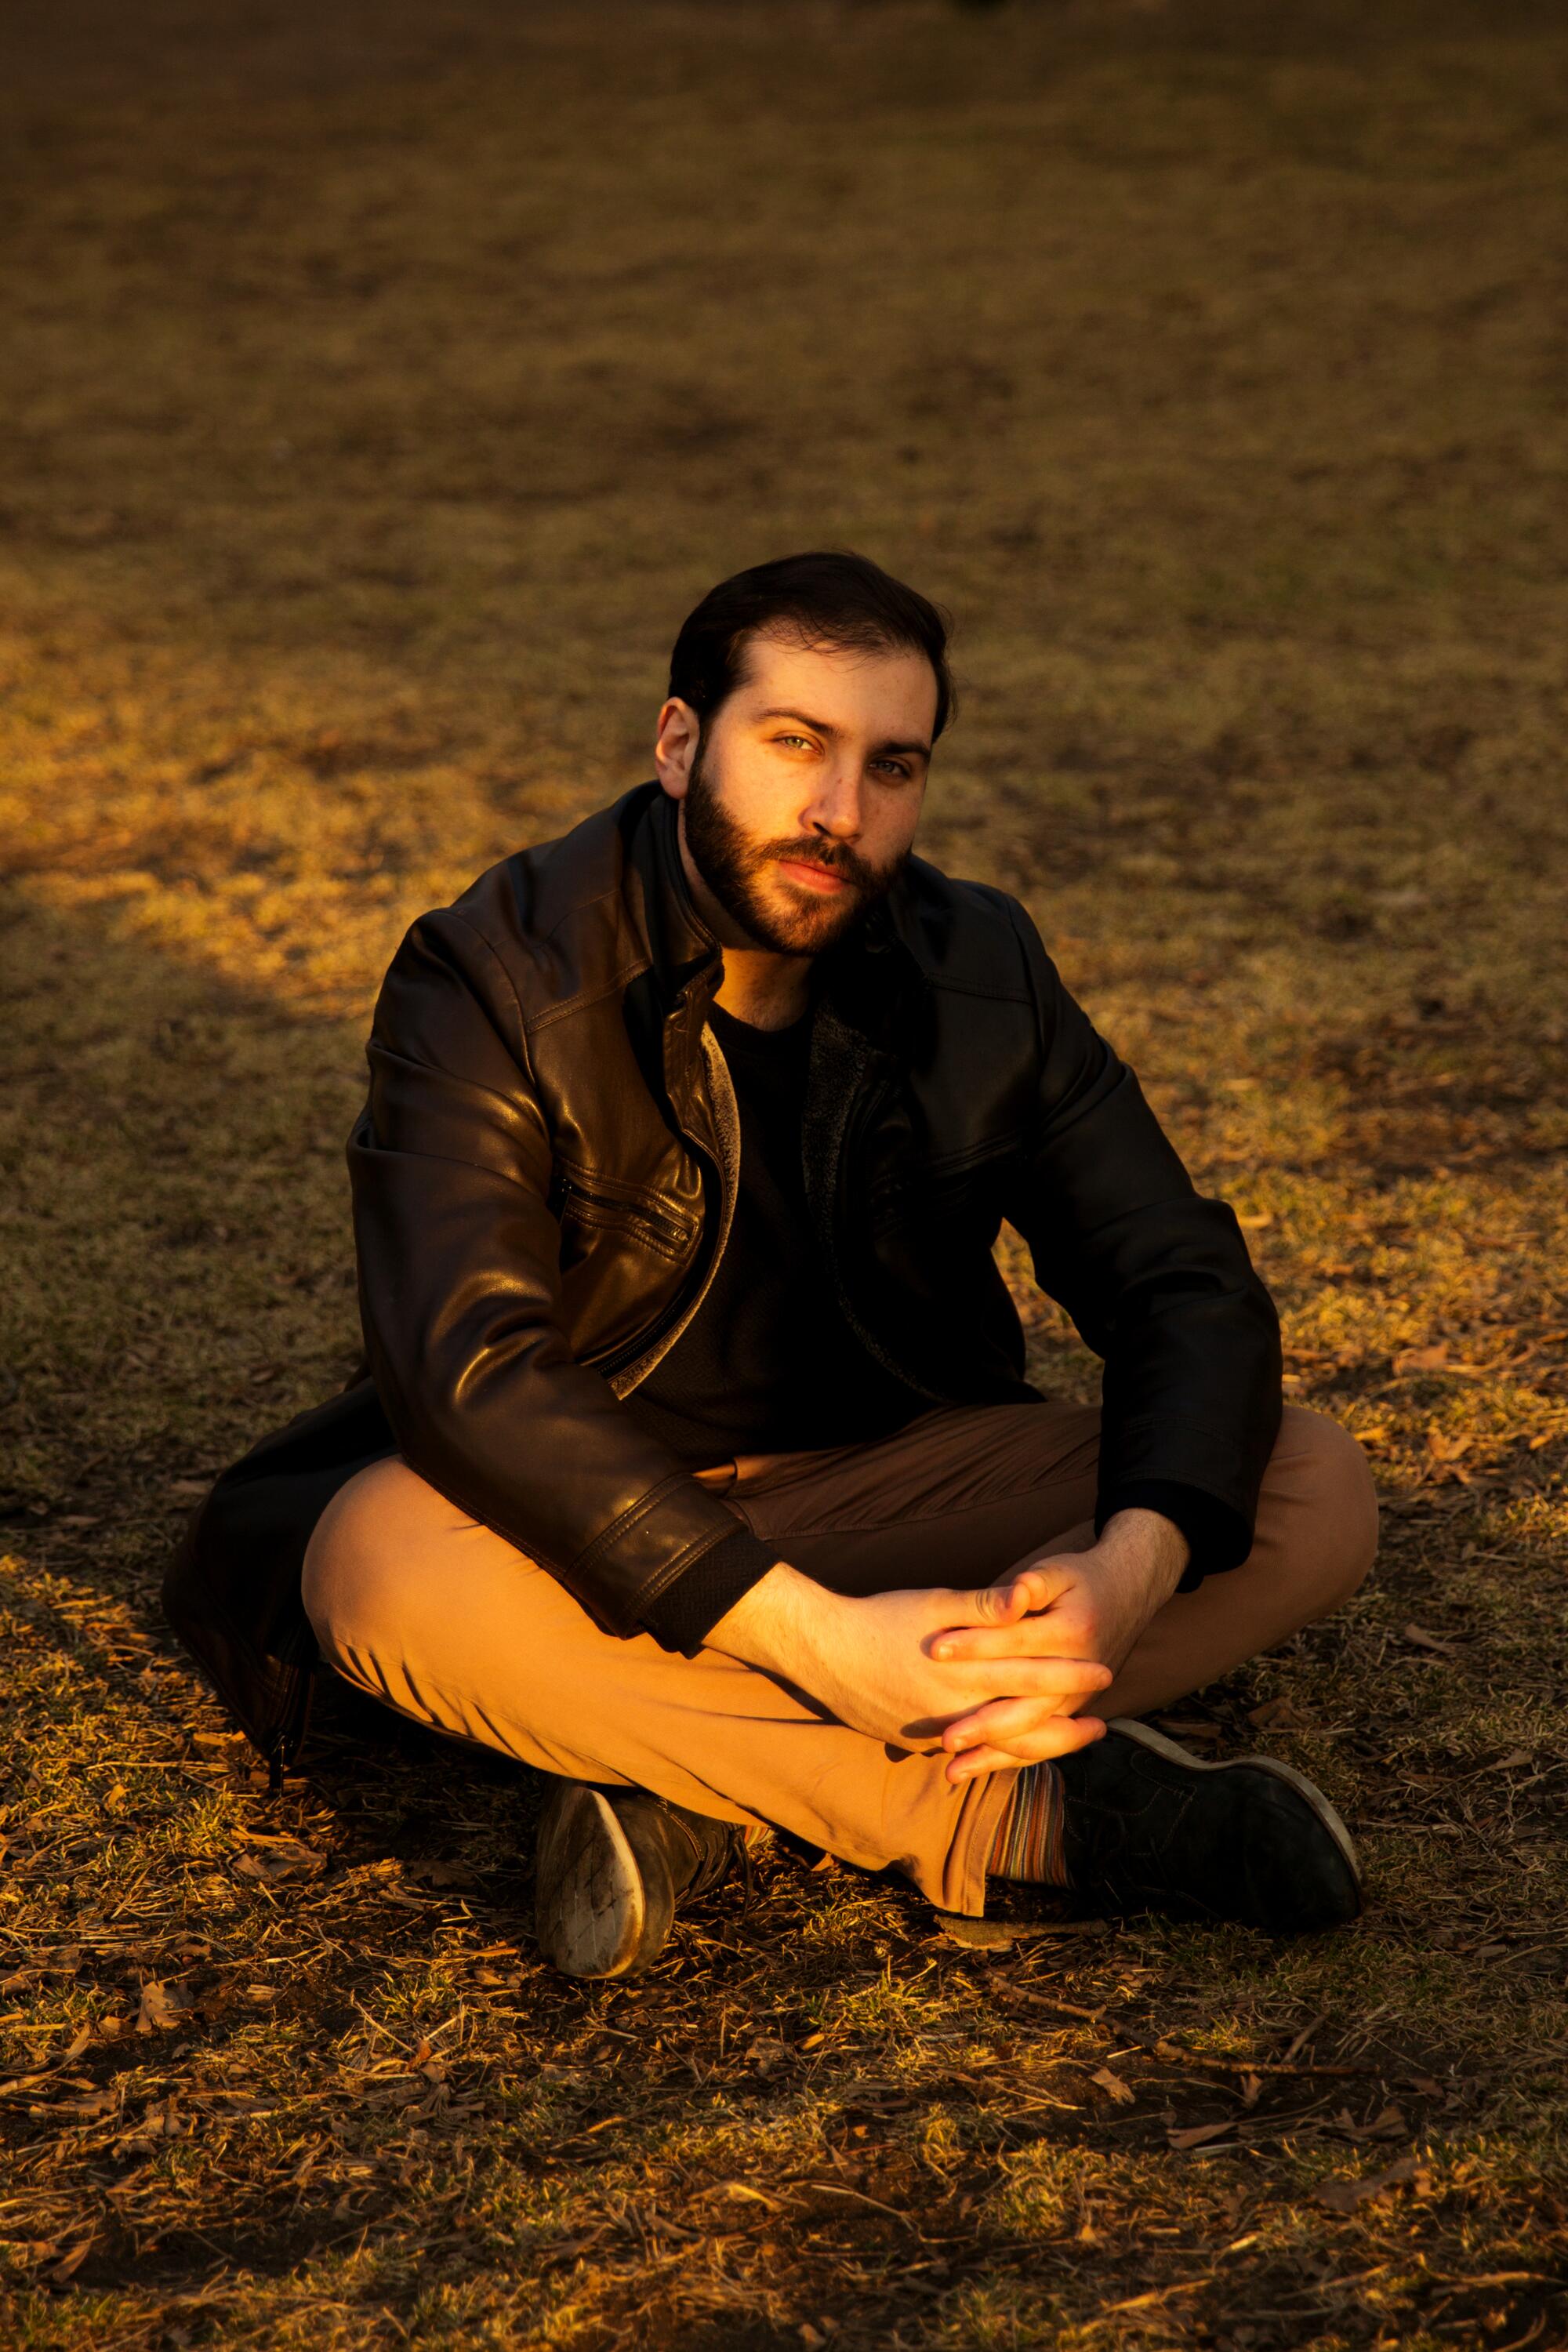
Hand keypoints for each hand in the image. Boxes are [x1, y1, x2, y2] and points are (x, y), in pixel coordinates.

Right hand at [707, 1563, 1112, 1764]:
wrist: (822, 1652)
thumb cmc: (880, 1618)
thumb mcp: (934, 1601)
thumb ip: (983, 1605)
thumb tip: (1025, 1598)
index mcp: (962, 1671)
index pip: (1031, 1676)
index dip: (1070, 1675)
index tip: (1105, 1672)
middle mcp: (953, 1710)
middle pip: (1023, 1723)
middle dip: (1065, 1724)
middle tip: (1102, 1725)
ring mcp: (934, 1733)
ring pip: (999, 1747)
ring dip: (1039, 1745)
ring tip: (1070, 1741)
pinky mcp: (917, 1743)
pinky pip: (970, 1753)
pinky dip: (1000, 1752)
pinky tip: (1017, 1747)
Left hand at [934, 1508, 1189, 1779]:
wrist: (1127, 1593)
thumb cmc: (1082, 1580)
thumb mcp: (1061, 1570)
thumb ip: (1036, 1583)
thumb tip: (1017, 1589)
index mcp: (1072, 1633)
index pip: (1016, 1642)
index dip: (975, 1643)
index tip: (935, 1650)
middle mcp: (1079, 1673)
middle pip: (1026, 1704)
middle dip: (984, 1723)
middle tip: (944, 1738)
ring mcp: (1076, 1698)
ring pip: (1034, 1734)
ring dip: (993, 1754)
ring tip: (952, 1772)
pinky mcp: (1070, 1710)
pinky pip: (1040, 1742)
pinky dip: (1009, 1758)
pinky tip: (974, 1770)